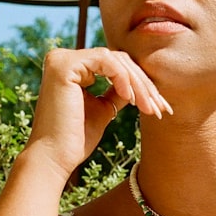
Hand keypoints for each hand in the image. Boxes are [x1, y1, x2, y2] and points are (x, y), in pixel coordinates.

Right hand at [26, 47, 171, 179]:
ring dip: (137, 84)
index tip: (158, 106)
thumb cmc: (76, 139)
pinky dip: (123, 78)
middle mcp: (63, 58)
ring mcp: (61, 59)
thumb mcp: (104, 109)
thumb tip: (138, 83)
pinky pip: (106, 61)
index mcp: (71, 68)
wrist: (55, 157)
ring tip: (147, 107)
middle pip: (118, 60)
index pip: (115, 65)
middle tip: (160, 108)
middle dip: (143, 84)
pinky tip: (129, 99)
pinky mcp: (64, 65)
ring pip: (115, 60)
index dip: (140, 83)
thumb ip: (118, 92)